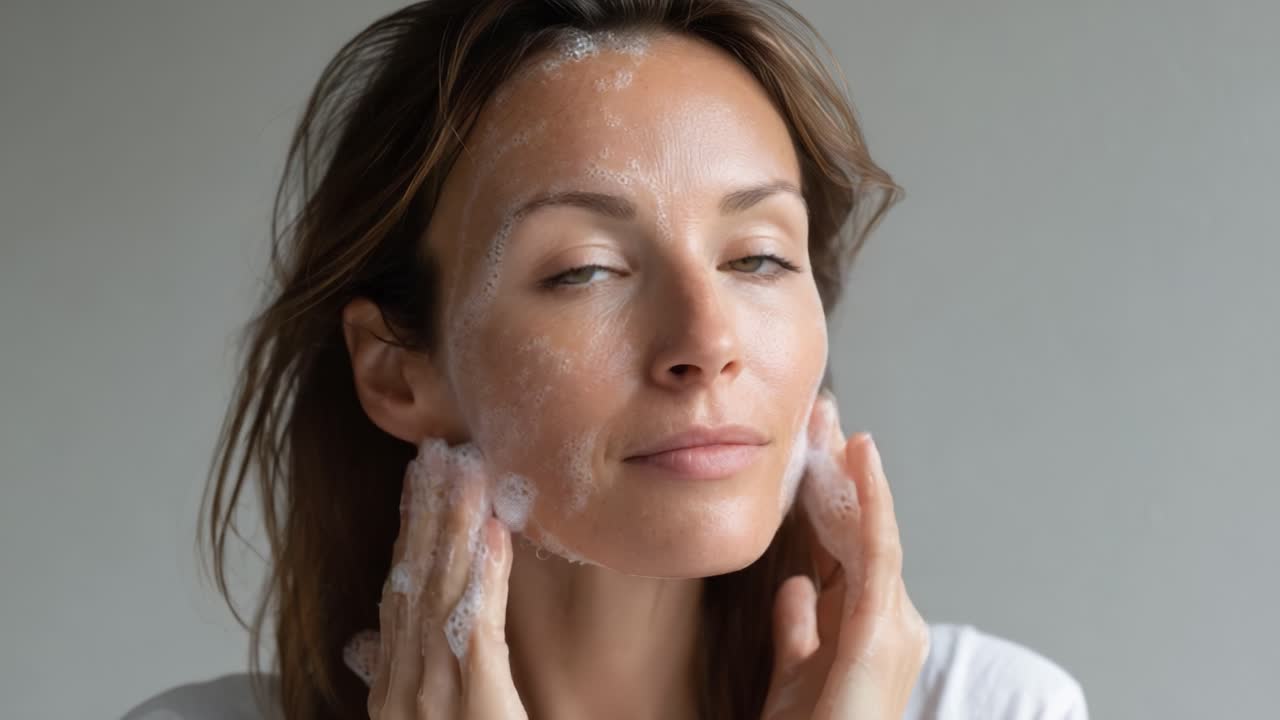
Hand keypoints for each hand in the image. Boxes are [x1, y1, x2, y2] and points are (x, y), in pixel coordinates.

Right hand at [343, 440, 527, 717]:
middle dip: (425, 514)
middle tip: (438, 455)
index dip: (407, 536)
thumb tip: (362, 643)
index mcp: (394, 693)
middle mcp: (404, 688)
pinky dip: (484, 574)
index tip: (417, 485)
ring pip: (441, 591)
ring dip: (454, 525)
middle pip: (413, 581)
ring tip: (466, 471)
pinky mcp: (473, 703)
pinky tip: (494, 532)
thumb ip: (394, 681)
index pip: (398, 597)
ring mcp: (432, 695)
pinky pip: (475, 625)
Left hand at [760, 392, 929, 719]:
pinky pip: (876, 552)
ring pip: (871, 529)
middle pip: (861, 528)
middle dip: (841, 469)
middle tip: (820, 410)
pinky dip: (871, 501)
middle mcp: (890, 618)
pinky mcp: (883, 631)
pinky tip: (860, 458)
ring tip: (833, 421)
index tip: (811, 442)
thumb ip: (800, 628)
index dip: (831, 491)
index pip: (847, 543)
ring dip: (854, 472)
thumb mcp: (795, 671)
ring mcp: (894, 624)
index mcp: (867, 624)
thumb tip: (796, 584)